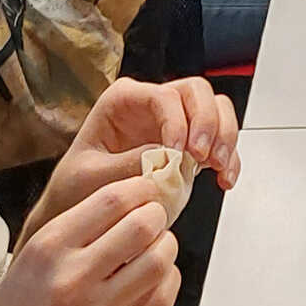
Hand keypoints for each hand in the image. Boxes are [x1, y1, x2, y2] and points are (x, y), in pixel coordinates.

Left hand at [23, 78, 239, 241]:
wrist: (81, 212)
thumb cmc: (75, 187)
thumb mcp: (90, 177)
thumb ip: (126, 165)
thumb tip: (164, 158)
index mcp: (123, 100)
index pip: (163, 96)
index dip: (177, 121)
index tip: (177, 152)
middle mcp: (151, 105)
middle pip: (197, 93)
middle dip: (208, 123)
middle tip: (204, 156)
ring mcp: (173, 123)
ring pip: (215, 109)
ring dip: (225, 137)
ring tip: (218, 168)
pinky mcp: (188, 145)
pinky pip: (219, 140)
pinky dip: (229, 157)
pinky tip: (224, 178)